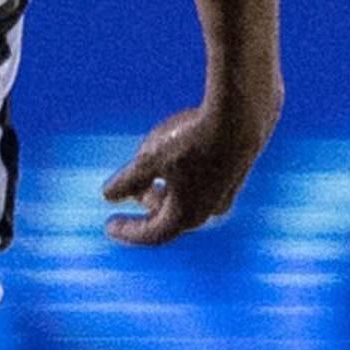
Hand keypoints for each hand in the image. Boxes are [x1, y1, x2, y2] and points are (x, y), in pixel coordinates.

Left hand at [101, 99, 275, 246]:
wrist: (241, 116)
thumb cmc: (191, 138)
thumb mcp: (150, 158)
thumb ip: (128, 180)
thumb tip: (108, 195)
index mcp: (184, 216)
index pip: (150, 233)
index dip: (127, 231)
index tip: (109, 225)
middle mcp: (207, 212)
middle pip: (170, 220)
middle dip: (147, 210)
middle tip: (130, 197)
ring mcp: (224, 195)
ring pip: (188, 203)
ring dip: (166, 194)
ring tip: (153, 178)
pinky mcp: (234, 176)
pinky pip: (202, 188)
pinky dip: (184, 182)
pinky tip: (178, 162)